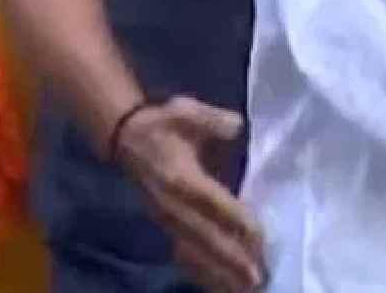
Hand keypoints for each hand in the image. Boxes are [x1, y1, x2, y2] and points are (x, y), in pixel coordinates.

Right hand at [116, 97, 266, 291]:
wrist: (125, 138)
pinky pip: (185, 255)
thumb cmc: (163, 123)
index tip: (261, 237)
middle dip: (233, 258)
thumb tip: (236, 127)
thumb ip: (212, 120)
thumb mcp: (185, 110)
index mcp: (180, 177)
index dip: (237, 220)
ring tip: (246, 287)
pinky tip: (222, 286)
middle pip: (206, 236)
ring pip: (196, 252)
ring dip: (221, 271)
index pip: (214, 203)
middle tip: (259, 276)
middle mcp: (172, 205)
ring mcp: (167, 220)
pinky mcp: (166, 227)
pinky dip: (203, 273)